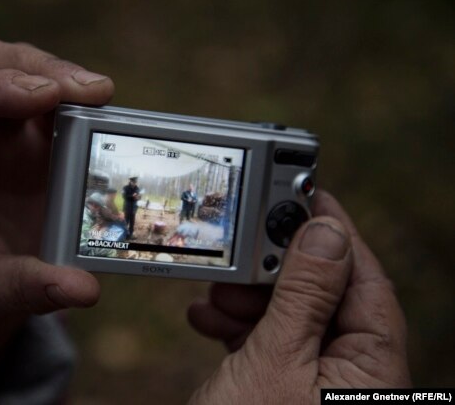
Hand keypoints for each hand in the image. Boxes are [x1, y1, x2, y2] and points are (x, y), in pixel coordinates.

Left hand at [0, 39, 113, 392]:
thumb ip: (28, 287)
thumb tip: (84, 287)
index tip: (44, 96)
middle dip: (38, 70)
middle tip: (91, 91)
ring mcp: (0, 137)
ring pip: (25, 75)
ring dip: (64, 79)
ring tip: (103, 98)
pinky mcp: (35, 147)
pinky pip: (57, 109)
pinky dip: (82, 107)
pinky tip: (107, 120)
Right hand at [188, 190, 410, 403]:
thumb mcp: (275, 359)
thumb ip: (304, 295)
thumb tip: (325, 232)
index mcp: (373, 372)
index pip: (367, 284)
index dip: (337, 236)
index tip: (308, 197)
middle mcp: (353, 376)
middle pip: (326, 298)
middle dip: (276, 275)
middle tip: (245, 253)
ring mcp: (319, 384)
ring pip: (292, 318)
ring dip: (248, 302)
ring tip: (217, 296)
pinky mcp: (287, 389)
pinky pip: (271, 344)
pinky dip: (240, 328)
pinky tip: (211, 319)